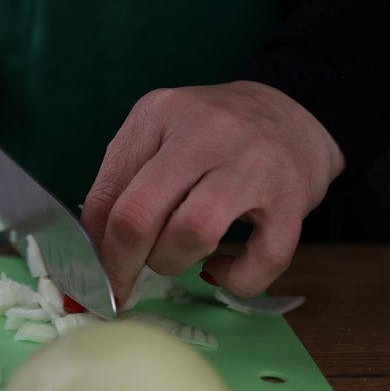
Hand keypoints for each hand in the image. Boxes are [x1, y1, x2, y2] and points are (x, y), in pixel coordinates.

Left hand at [81, 81, 344, 301]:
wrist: (295, 109)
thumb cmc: (213, 136)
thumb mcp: (158, 136)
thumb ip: (122, 183)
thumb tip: (94, 253)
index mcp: (158, 114)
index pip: (106, 196)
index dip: (94, 250)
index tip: (96, 276)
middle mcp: (204, 132)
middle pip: (139, 216)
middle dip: (123, 265)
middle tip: (126, 282)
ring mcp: (252, 163)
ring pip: (193, 234)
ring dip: (174, 263)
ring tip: (178, 257)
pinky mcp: (292, 196)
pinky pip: (263, 259)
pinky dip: (237, 280)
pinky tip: (221, 270)